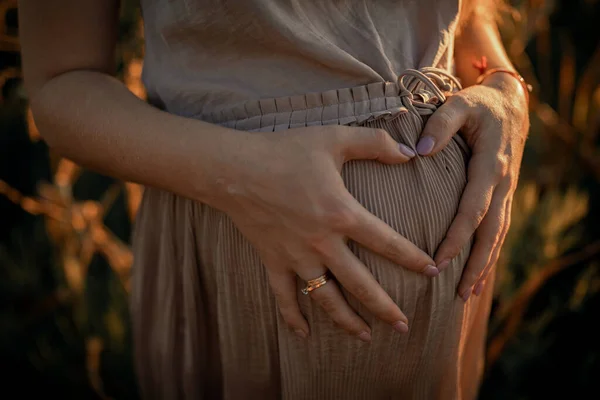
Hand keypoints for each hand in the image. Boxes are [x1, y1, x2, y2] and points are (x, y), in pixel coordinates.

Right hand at [218, 125, 437, 340]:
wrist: (234, 169)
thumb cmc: (284, 151)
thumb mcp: (334, 138)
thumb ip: (374, 143)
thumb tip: (408, 152)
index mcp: (342, 214)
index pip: (387, 243)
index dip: (413, 259)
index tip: (432, 272)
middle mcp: (322, 243)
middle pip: (361, 284)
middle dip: (385, 308)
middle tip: (404, 326)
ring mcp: (296, 256)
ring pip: (326, 299)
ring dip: (347, 320)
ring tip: (366, 337)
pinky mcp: (273, 261)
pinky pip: (284, 297)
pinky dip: (293, 317)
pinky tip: (304, 335)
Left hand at [416, 73, 528, 300]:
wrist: (510, 104)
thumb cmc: (479, 104)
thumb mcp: (461, 103)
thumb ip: (441, 122)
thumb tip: (421, 150)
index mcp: (492, 164)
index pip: (474, 208)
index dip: (458, 236)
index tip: (441, 260)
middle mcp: (503, 183)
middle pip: (491, 231)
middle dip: (475, 263)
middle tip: (459, 293)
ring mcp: (507, 191)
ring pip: (498, 234)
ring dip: (484, 264)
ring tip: (468, 293)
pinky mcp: (503, 195)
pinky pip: (497, 228)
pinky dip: (488, 252)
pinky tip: (477, 271)